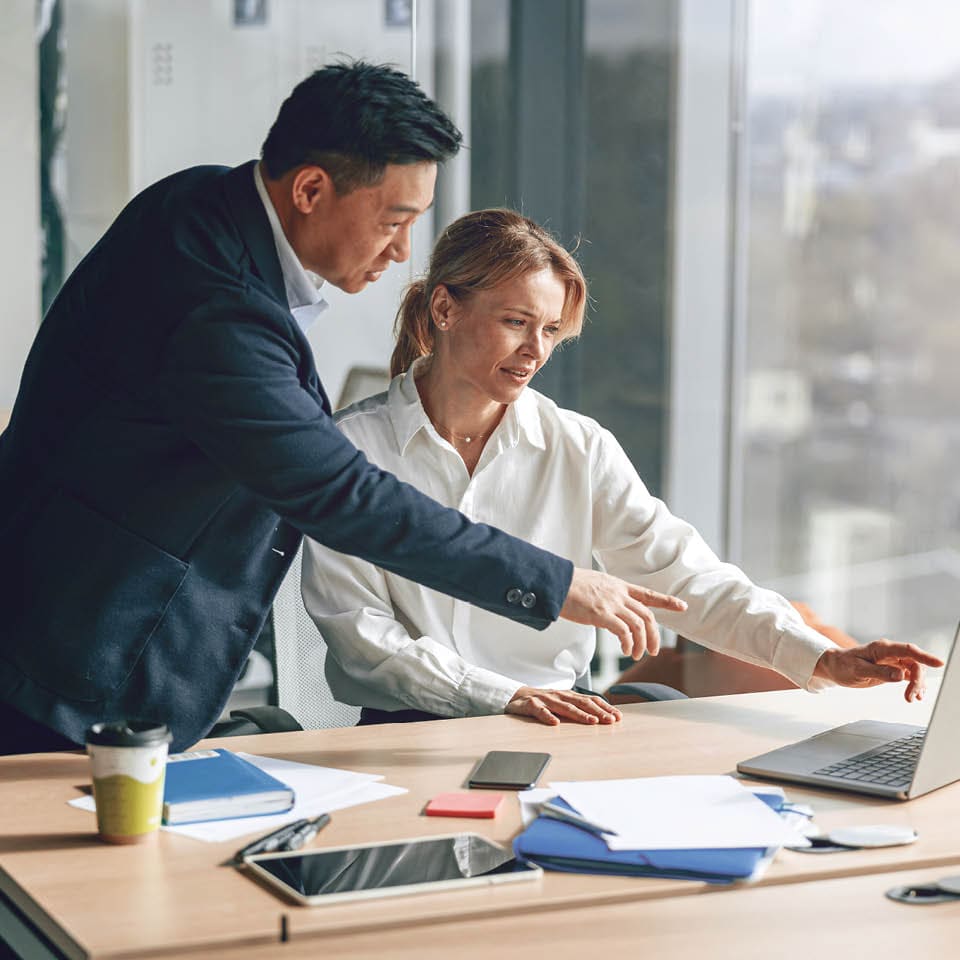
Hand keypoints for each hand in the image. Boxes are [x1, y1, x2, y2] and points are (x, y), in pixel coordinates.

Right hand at [506, 687, 622, 725]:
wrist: (516, 696)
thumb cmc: (543, 702)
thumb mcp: (562, 703)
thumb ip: (577, 708)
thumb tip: (600, 717)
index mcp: (569, 696)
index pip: (590, 700)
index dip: (604, 707)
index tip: (617, 716)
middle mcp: (560, 696)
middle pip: (581, 703)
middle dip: (597, 711)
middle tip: (610, 720)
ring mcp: (546, 700)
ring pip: (564, 707)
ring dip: (579, 714)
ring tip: (591, 721)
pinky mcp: (531, 705)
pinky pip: (540, 711)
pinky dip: (547, 716)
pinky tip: (554, 723)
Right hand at [559, 568, 686, 658]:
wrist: (555, 583)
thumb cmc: (568, 585)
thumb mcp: (594, 585)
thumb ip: (606, 597)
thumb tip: (609, 611)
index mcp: (618, 585)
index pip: (647, 593)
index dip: (666, 601)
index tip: (682, 606)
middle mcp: (618, 593)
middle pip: (647, 615)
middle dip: (655, 635)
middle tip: (653, 650)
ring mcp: (611, 603)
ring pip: (639, 625)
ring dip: (642, 643)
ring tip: (637, 654)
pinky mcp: (601, 614)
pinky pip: (623, 632)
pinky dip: (628, 643)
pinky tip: (626, 650)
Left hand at [813, 640, 943, 701]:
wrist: (835, 666)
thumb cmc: (843, 665)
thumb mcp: (858, 670)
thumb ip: (879, 672)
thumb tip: (900, 675)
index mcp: (881, 648)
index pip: (908, 650)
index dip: (924, 656)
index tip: (939, 663)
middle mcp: (889, 653)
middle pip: (914, 663)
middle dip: (917, 680)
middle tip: (911, 696)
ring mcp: (892, 661)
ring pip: (914, 671)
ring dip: (916, 685)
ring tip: (911, 698)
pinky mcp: (892, 670)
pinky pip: (909, 676)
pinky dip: (914, 686)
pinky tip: (915, 695)